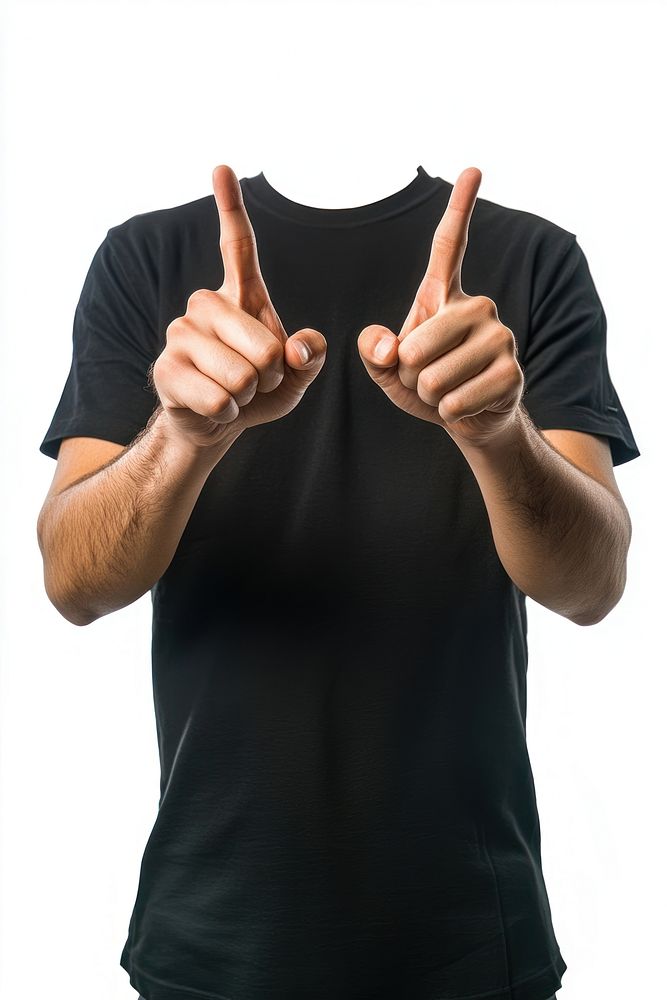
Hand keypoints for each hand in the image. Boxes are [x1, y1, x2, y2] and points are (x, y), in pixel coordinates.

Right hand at [152, 164, 326, 451]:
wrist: (216, 423)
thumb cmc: (259, 390)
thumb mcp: (296, 374)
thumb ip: (310, 357)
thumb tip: (299, 349)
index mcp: (239, 295)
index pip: (237, 245)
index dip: (231, 206)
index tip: (222, 167)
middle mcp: (204, 304)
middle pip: (265, 347)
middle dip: (272, 376)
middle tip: (257, 379)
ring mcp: (180, 334)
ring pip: (242, 377)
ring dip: (249, 395)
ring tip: (235, 391)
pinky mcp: (165, 369)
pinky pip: (220, 400)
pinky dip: (229, 413)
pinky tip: (217, 407)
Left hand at [357, 167, 523, 448]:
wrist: (467, 417)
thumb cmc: (425, 384)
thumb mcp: (387, 368)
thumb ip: (373, 351)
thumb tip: (386, 347)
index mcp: (445, 295)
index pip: (450, 246)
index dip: (460, 207)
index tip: (472, 169)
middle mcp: (478, 306)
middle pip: (416, 345)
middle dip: (407, 374)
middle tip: (425, 375)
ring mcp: (500, 337)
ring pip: (433, 376)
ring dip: (428, 394)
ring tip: (444, 389)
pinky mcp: (511, 371)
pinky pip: (455, 399)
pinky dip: (447, 410)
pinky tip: (461, 404)